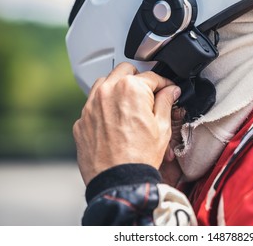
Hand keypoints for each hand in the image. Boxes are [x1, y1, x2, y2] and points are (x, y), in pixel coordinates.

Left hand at [73, 62, 180, 184]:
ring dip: (118, 87)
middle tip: (149, 94)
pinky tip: (115, 119)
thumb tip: (170, 91)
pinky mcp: (82, 120)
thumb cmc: (140, 157)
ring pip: (105, 82)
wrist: (118, 181)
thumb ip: (166, 102)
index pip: (152, 76)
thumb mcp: (162, 127)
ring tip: (130, 104)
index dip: (164, 83)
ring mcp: (91, 105)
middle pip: (126, 70)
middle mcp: (107, 91)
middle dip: (139, 79)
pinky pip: (93, 103)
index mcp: (131, 89)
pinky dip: (104, 106)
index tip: (167, 90)